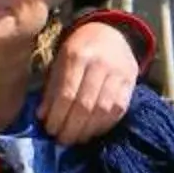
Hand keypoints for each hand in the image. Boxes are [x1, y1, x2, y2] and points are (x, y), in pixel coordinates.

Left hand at [39, 19, 138, 143]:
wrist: (109, 32)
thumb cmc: (77, 51)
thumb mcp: (58, 64)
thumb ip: (51, 89)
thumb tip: (42, 117)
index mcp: (77, 56)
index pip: (67, 94)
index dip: (57, 117)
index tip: (50, 130)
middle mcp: (100, 64)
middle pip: (86, 105)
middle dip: (71, 128)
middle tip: (62, 140)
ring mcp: (119, 73)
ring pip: (104, 109)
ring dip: (88, 130)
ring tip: (76, 139)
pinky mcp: (131, 81)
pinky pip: (119, 109)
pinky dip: (105, 125)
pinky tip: (93, 131)